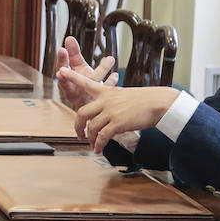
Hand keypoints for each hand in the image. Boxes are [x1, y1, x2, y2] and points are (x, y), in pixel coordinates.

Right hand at [53, 36, 117, 107]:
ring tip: (110, 59)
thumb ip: (73, 54)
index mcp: (67, 81)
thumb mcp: (77, 67)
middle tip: (70, 60)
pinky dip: (110, 83)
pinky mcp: (98, 102)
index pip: (62, 70)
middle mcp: (74, 91)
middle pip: (72, 80)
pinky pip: (105, 92)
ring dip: (100, 71)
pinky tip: (115, 75)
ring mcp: (86, 97)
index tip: (62, 50)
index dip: (62, 61)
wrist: (91, 105)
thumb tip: (69, 38)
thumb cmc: (81, 83)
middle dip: (71, 70)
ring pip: (92, 84)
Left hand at [59, 68, 179, 153]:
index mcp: (106, 92)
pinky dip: (98, 145)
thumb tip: (104, 116)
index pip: (86, 82)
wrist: (159, 103)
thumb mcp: (124, 95)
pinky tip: (98, 149)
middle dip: (77, 126)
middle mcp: (106, 100)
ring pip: (92, 127)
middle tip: (79, 135)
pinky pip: (102, 137)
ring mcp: (111, 112)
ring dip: (90, 139)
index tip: (60, 71)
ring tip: (92, 145)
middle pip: (82, 113)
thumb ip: (110, 103)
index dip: (72, 77)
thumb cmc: (144, 100)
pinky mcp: (117, 123)